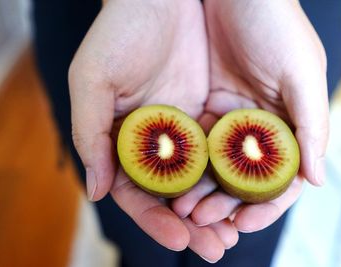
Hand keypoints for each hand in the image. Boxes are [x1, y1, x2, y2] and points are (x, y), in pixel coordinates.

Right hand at [69, 0, 236, 261]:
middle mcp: (156, 142)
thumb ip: (90, 134)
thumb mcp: (93, 80)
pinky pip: (226, 149)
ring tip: (235, 233)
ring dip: (218, 207)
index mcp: (124, 141)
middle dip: (194, 224)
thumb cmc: (120, 32)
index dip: (155, 220)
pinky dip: (235, 173)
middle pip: (175, 195)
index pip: (138, 192)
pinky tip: (250, 193)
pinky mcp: (212, 112)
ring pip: (203, 179)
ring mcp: (186, 129)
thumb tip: (97, 191)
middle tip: (216, 249)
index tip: (179, 239)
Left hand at [173, 0, 328, 232]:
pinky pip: (194, 142)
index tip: (242, 224)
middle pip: (244, 178)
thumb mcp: (302, 70)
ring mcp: (230, 118)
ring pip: (216, 166)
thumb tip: (316, 180)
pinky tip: (172, 179)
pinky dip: (186, 163)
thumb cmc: (275, 23)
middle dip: (226, 204)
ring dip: (202, 190)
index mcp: (288, 123)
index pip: (281, 176)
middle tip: (204, 222)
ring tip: (184, 209)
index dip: (266, 205)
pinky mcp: (204, 106)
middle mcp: (259, 126)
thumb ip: (312, 124)